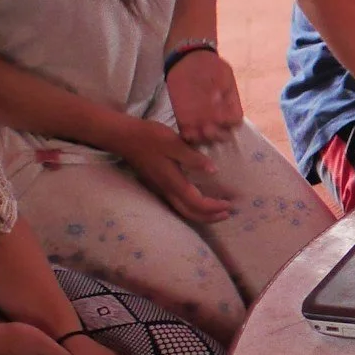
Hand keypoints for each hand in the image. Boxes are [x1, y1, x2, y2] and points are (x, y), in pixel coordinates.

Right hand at [116, 119, 233, 223]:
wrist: (125, 137)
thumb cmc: (150, 137)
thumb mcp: (174, 143)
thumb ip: (193, 158)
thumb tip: (214, 171)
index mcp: (173, 181)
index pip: (197, 203)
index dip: (214, 207)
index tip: (229, 204)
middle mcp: (167, 190)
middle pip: (190, 213)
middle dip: (210, 217)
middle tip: (227, 213)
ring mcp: (161, 189)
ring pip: (183, 211)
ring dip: (201, 215)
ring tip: (217, 212)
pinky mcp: (159, 185)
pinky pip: (177, 204)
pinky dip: (192, 208)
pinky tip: (198, 201)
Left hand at [164, 48, 242, 144]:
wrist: (189, 59)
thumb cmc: (210, 65)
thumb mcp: (222, 71)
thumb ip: (223, 86)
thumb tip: (218, 100)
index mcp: (230, 104)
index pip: (235, 121)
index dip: (230, 123)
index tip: (222, 118)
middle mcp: (217, 115)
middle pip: (221, 134)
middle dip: (215, 134)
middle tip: (208, 128)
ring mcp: (201, 118)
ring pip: (204, 137)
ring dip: (202, 137)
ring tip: (197, 131)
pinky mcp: (184, 118)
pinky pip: (187, 133)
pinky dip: (188, 135)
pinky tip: (188, 132)